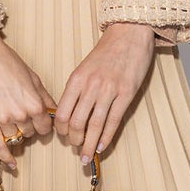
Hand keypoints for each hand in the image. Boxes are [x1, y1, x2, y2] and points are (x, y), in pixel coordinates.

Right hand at [0, 30, 57, 172]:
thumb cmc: (6, 61)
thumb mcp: (33, 77)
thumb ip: (44, 97)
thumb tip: (54, 110)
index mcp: (34, 103)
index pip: (45, 126)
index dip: (44, 124)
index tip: (41, 120)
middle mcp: (19, 114)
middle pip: (31, 132)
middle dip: (30, 126)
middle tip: (24, 114)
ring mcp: (2, 119)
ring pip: (16, 137)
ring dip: (17, 132)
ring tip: (12, 119)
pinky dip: (6, 157)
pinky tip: (12, 164)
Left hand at [52, 22, 155, 163]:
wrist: (128, 34)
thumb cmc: (106, 52)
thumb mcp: (84, 68)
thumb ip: (76, 89)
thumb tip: (70, 114)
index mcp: (76, 79)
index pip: (62, 113)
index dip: (61, 130)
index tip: (63, 137)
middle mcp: (90, 86)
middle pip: (76, 123)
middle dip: (74, 141)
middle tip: (76, 149)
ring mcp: (109, 91)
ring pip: (94, 126)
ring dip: (88, 145)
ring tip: (86, 157)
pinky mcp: (126, 94)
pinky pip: (113, 121)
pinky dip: (106, 138)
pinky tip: (101, 147)